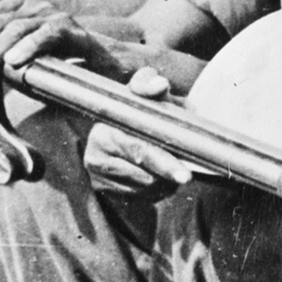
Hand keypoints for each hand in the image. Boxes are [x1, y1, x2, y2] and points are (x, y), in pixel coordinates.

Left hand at [0, 0, 108, 88]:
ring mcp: (52, 12)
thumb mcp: (17, 57)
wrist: (100, 66)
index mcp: (18, 4)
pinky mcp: (69, 27)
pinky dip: (26, 48)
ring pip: (13, 29)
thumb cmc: (54, 63)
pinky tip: (13, 63)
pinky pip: (44, 35)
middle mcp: (34, 2)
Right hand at [83, 69, 195, 200]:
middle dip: (167, 174)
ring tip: (172, 166)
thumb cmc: (137, 108)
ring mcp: (98, 177)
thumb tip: (159, 85)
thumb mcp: (142, 93)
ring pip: (144, 187)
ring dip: (164, 182)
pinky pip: (140, 196)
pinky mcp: (104, 190)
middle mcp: (95, 157)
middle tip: (187, 176)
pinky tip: (160, 176)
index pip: (139, 150)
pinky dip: (156, 189)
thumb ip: (150, 85)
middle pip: (143, 174)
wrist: (120, 126)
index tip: (184, 173)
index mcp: (103, 132)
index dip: (164, 162)